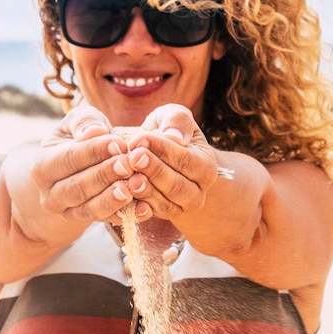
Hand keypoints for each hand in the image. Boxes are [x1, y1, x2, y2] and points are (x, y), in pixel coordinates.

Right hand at [31, 106, 142, 224]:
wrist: (80, 166)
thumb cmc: (79, 137)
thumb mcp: (78, 122)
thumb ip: (84, 121)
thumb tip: (94, 131)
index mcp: (43, 166)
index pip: (69, 159)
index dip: (94, 152)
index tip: (119, 144)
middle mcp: (51, 195)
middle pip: (78, 188)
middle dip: (105, 175)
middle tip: (129, 164)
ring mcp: (69, 212)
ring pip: (91, 210)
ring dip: (115, 198)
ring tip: (136, 184)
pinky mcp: (89, 223)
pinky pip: (108, 221)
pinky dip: (128, 215)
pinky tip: (145, 206)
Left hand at [125, 104, 217, 219]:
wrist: (162, 156)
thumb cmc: (168, 132)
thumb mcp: (175, 117)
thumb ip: (177, 120)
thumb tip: (174, 137)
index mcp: (206, 166)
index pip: (186, 159)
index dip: (162, 150)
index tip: (138, 139)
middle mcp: (198, 191)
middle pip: (177, 185)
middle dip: (153, 171)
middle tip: (133, 158)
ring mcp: (181, 207)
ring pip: (165, 204)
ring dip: (145, 191)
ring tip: (128, 178)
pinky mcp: (162, 216)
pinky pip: (152, 216)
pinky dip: (139, 209)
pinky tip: (126, 197)